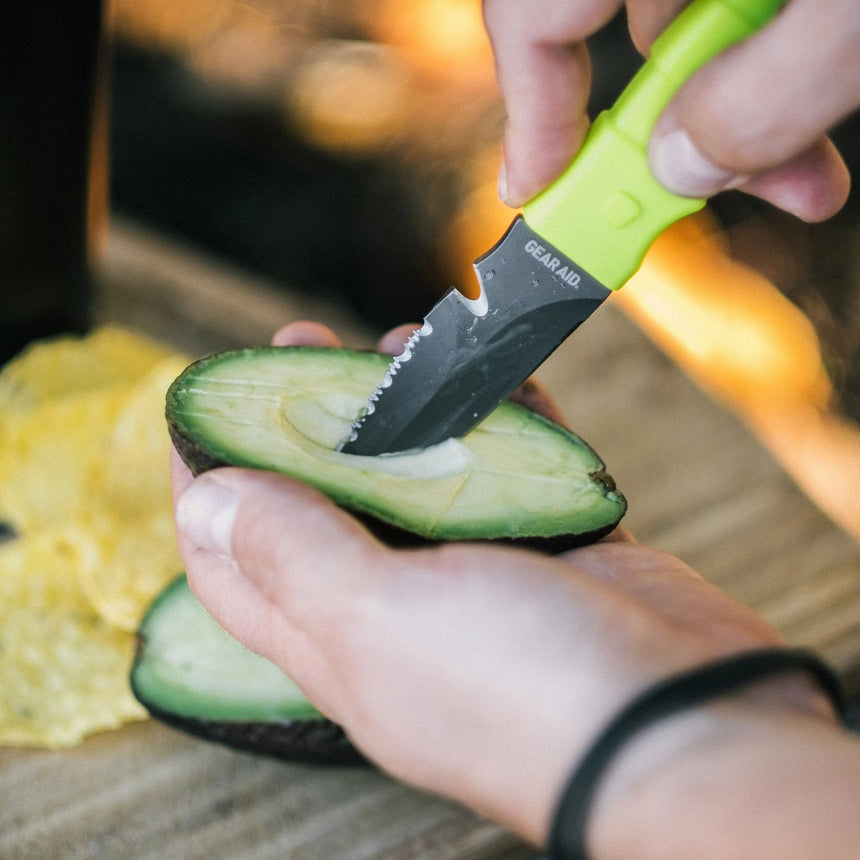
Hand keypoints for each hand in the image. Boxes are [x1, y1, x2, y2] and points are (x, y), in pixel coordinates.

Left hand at [172, 322, 838, 850]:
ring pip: (427, 473)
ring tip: (401, 342)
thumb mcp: (381, 621)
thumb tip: (207, 503)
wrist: (685, 729)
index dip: (208, 484)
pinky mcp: (558, 549)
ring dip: (410, 408)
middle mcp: (403, 609)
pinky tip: (495, 370)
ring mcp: (484, 575)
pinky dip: (504, 417)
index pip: (239, 563)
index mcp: (340, 642)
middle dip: (306, 420)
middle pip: (332, 501)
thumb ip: (295, 556)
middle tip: (299, 341)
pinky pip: (517, 466)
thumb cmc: (521, 689)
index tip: (200, 405)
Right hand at [483, 0, 858, 220]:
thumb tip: (681, 169)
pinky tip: (821, 83)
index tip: (534, 198)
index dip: (527, 118)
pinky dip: (757, 46)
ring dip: (728, 94)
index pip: (531, 11)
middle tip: (691, 200)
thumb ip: (763, 101)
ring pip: (673, 10)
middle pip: (598, 19)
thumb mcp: (856, 19)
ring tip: (800, 169)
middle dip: (655, 126)